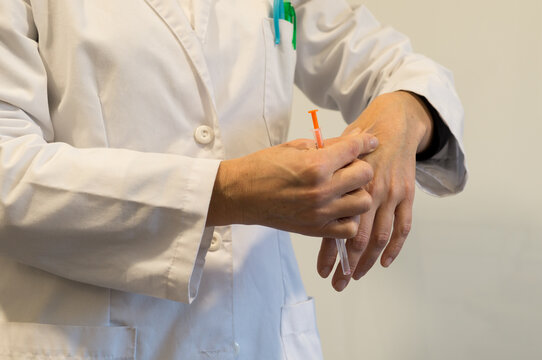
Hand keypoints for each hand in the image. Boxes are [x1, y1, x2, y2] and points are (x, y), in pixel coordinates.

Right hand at [207, 130, 377, 238]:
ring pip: (363, 202)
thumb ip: (326, 145)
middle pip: (364, 175)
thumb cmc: (262, 168)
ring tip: (343, 189)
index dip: (364, 141)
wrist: (239, 195)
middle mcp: (321, 190)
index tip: (368, 141)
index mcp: (315, 165)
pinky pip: (349, 229)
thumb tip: (352, 140)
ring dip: (357, 193)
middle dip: (359, 166)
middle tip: (348, 166)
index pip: (354, 149)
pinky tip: (338, 208)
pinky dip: (349, 218)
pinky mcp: (315, 230)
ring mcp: (320, 213)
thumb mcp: (294, 147)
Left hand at [317, 91, 433, 290]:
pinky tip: (385, 262)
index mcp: (349, 182)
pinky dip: (395, 247)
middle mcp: (371, 191)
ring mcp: (391, 194)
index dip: (330, 252)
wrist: (394, 123)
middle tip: (337, 283)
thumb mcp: (336, 152)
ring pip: (380, 237)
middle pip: (359, 237)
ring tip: (355, 277)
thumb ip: (324, 178)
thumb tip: (304, 201)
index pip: (338, 226)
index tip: (322, 270)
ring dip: (368, 262)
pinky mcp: (406, 195)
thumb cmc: (360, 138)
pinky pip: (403, 226)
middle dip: (347, 265)